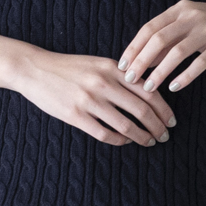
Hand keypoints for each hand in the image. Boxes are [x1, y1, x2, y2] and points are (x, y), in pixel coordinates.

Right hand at [9, 48, 175, 146]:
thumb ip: (121, 75)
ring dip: (142, 137)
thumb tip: (149, 92)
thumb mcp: (98, 64)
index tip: (171, 121)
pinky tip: (125, 141)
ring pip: (126, 125)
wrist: (34, 69)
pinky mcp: (75, 115)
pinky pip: (104, 133)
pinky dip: (119, 140)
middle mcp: (103, 83)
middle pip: (142, 110)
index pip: (148, 91)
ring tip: (149, 142)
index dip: (164, 109)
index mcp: (112, 68)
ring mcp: (89, 100)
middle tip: (165, 136)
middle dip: (158, 126)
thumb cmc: (68, 68)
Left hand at [118, 1, 205, 94]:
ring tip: (149, 88)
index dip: (133, 48)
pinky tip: (174, 88)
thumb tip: (142, 60)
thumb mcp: (189, 25)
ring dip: (160, 72)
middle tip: (130, 80)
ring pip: (177, 52)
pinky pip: (199, 63)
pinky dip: (185, 76)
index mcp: (180, 10)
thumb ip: (167, 39)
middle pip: (158, 39)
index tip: (121, 66)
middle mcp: (192, 16)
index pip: (149, 28)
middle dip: (141, 61)